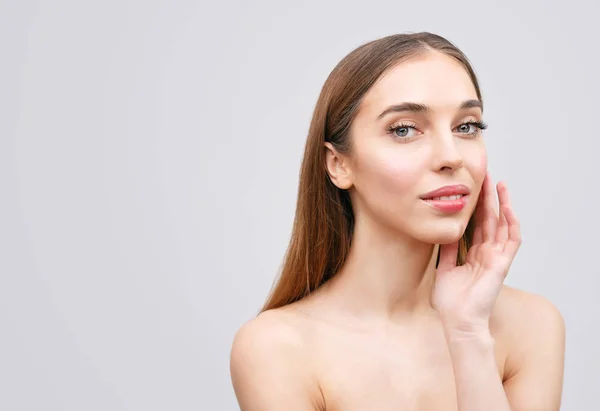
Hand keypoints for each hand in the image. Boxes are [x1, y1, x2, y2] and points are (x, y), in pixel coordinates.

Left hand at [433, 172, 521, 334]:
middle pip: (489, 220)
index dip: (475, 207)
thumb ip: (446, 250)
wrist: (458, 320)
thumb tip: (444, 231)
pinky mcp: (502, 264)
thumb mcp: (443, 269)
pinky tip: (506, 208)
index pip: (476, 225)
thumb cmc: (450, 301)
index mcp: (473, 255)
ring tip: (499, 184)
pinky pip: (511, 240)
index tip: (471, 189)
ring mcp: (496, 258)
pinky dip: (511, 223)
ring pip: (503, 225)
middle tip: (485, 177)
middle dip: (488, 199)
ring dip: (502, 205)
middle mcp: (486, 254)